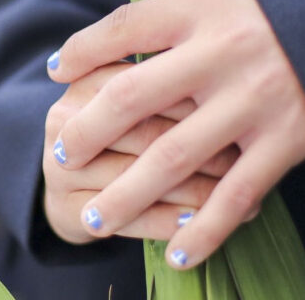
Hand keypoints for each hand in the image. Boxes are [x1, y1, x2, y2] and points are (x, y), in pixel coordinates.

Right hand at [43, 62, 239, 243]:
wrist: (69, 181)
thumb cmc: (121, 131)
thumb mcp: (134, 96)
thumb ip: (171, 81)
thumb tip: (234, 87)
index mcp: (87, 80)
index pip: (149, 85)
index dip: (198, 101)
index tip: (240, 111)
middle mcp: (64, 120)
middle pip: (144, 133)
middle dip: (202, 147)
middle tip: (243, 157)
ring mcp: (60, 167)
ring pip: (137, 178)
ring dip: (193, 190)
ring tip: (233, 194)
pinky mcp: (66, 209)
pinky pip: (128, 218)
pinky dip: (170, 220)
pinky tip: (202, 223)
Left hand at [47, 0, 304, 268]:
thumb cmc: (272, 11)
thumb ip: (167, 22)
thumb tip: (100, 53)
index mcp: (200, 11)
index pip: (124, 27)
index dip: (82, 50)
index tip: (55, 73)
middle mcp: (220, 53)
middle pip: (131, 96)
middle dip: (86, 131)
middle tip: (58, 156)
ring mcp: (252, 100)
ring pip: (172, 157)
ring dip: (125, 194)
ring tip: (94, 219)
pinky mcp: (285, 139)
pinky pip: (234, 195)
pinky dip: (202, 230)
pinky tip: (175, 253)